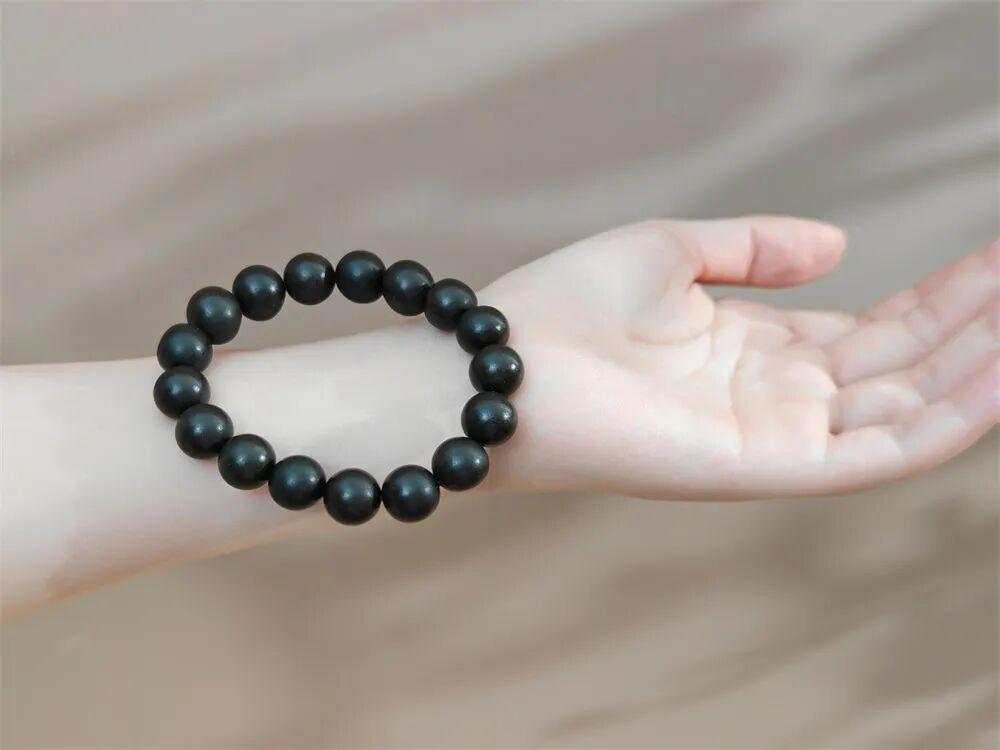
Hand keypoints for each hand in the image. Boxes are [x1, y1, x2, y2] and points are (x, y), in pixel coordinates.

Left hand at [481, 218, 997, 498]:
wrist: (502, 363)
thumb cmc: (568, 307)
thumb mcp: (673, 252)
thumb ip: (756, 248)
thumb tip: (843, 246)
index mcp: (757, 345)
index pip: (875, 327)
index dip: (943, 295)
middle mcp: (776, 394)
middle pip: (903, 362)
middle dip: (974, 322)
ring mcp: (775, 433)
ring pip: (906, 406)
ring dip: (978, 363)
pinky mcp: (764, 467)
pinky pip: (876, 453)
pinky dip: (947, 420)